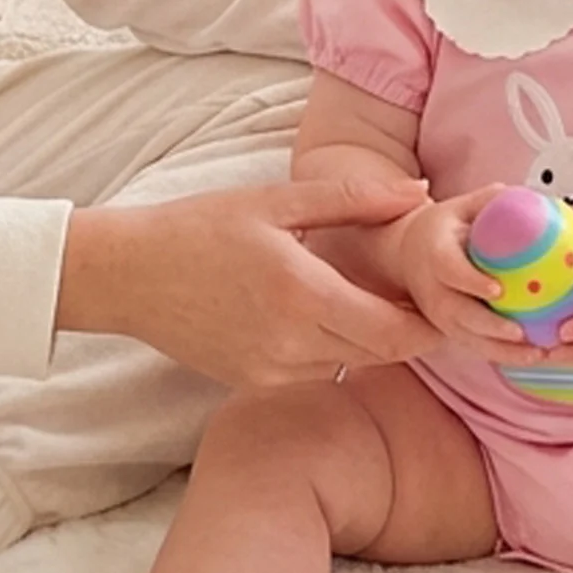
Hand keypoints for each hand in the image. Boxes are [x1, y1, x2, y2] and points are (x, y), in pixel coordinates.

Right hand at [57, 177, 443, 390]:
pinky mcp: (253, 381)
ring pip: (350, 363)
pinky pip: (316, 369)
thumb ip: (354, 198)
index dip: (430, 325)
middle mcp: (290, 343)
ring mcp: (271, 369)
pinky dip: (334, 346)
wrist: (126, 275)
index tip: (446, 301)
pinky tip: (328, 313)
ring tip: (380, 300)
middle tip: (426, 299)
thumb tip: (419, 191)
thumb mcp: (278, 201)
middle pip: (382, 354)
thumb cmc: (199, 228)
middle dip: (411, 332)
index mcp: (302, 295)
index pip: (394, 333)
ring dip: (373, 339)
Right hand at [395, 186, 547, 364]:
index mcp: (435, 253)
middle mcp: (432, 289)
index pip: (450, 270)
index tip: (498, 290)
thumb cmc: (445, 227)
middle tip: (522, 334)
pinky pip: (475, 346)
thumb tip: (536, 196)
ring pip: (468, 338)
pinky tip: (533, 356)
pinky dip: (503, 355)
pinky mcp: (447, 330)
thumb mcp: (463, 205)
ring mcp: (438, 314)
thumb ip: (494, 200)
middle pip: (458, 314)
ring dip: (502, 351)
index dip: (471, 281)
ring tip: (538, 353)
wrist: (409, 253)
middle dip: (490, 328)